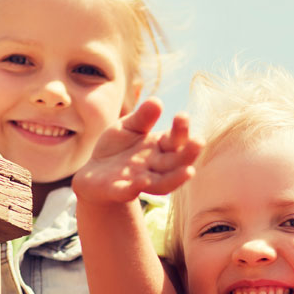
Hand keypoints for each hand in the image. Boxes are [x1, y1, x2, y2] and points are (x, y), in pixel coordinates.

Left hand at [72, 97, 202, 203]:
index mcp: (159, 148)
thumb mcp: (128, 127)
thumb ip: (142, 117)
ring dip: (175, 178)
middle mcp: (154, 167)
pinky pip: (128, 192)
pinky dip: (134, 188)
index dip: (181, 130)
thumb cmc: (117, 147)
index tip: (182, 116)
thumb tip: (156, 101)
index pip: (175, 140)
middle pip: (176, 162)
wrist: (94, 174)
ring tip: (189, 172)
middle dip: (188, 153)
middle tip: (199, 141)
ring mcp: (138, 181)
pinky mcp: (118, 191)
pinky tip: (140, 182)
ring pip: (161, 183)